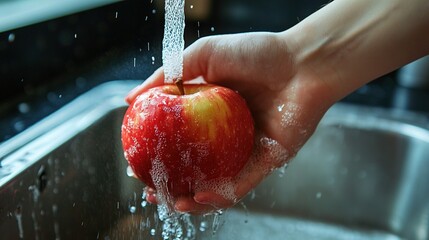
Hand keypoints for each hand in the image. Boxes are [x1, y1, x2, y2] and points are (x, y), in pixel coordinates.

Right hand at [127, 32, 332, 213]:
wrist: (302, 62)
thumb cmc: (255, 53)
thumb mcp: (203, 55)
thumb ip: (167, 74)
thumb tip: (130, 99)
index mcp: (208, 113)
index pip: (176, 139)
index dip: (155, 153)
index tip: (135, 162)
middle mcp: (223, 135)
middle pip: (192, 166)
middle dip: (170, 183)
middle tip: (150, 191)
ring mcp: (244, 151)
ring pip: (215, 184)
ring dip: (193, 199)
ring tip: (174, 202)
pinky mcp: (266, 162)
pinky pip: (240, 184)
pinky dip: (220, 196)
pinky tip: (200, 197)